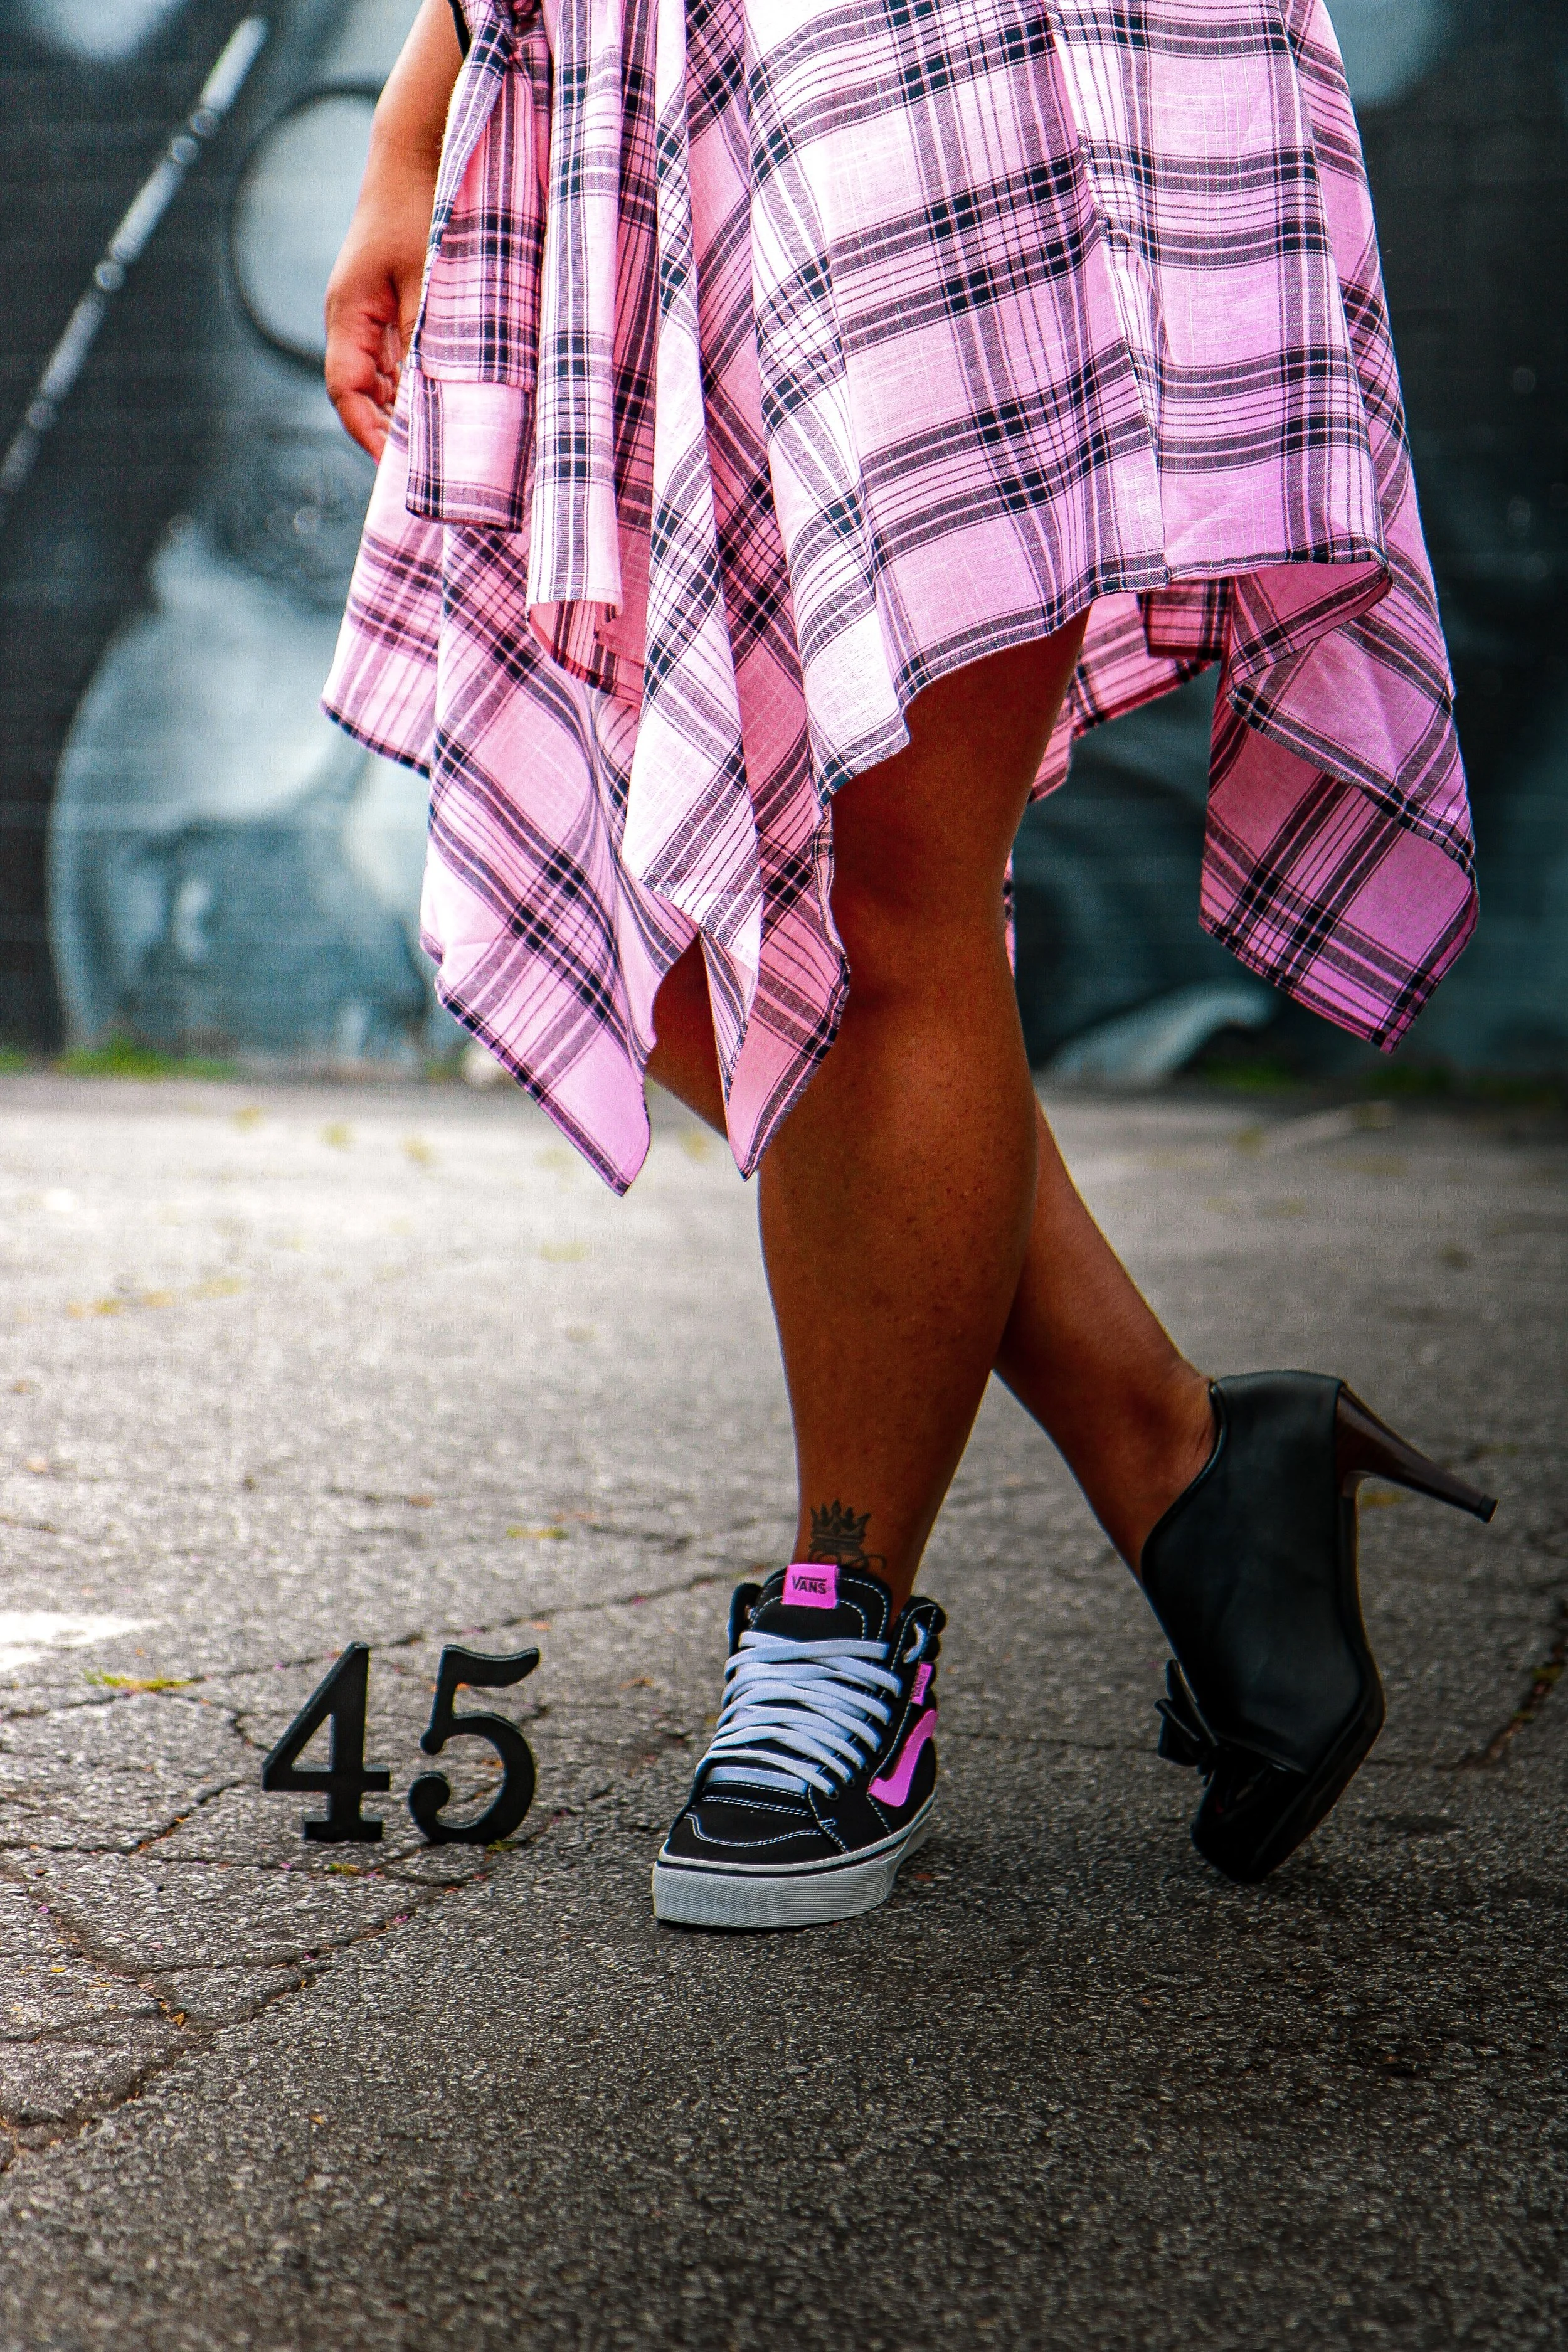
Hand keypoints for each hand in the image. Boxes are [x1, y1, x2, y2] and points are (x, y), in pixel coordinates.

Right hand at [324, 164, 438, 459]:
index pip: (346, 392)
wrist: (415, 155)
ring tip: (438, 445)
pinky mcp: (388, 306)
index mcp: (348, 315)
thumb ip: (425, 342)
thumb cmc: (421, 210)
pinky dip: (413, 385)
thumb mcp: (428, 282)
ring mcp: (367, 314)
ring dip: (404, 411)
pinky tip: (440, 402)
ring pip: (380, 381)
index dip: (370, 434)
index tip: (399, 467)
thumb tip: (429, 403)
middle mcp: (349, 320)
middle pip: (361, 395)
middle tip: (428, 469)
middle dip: (389, 432)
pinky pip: (395, 360)